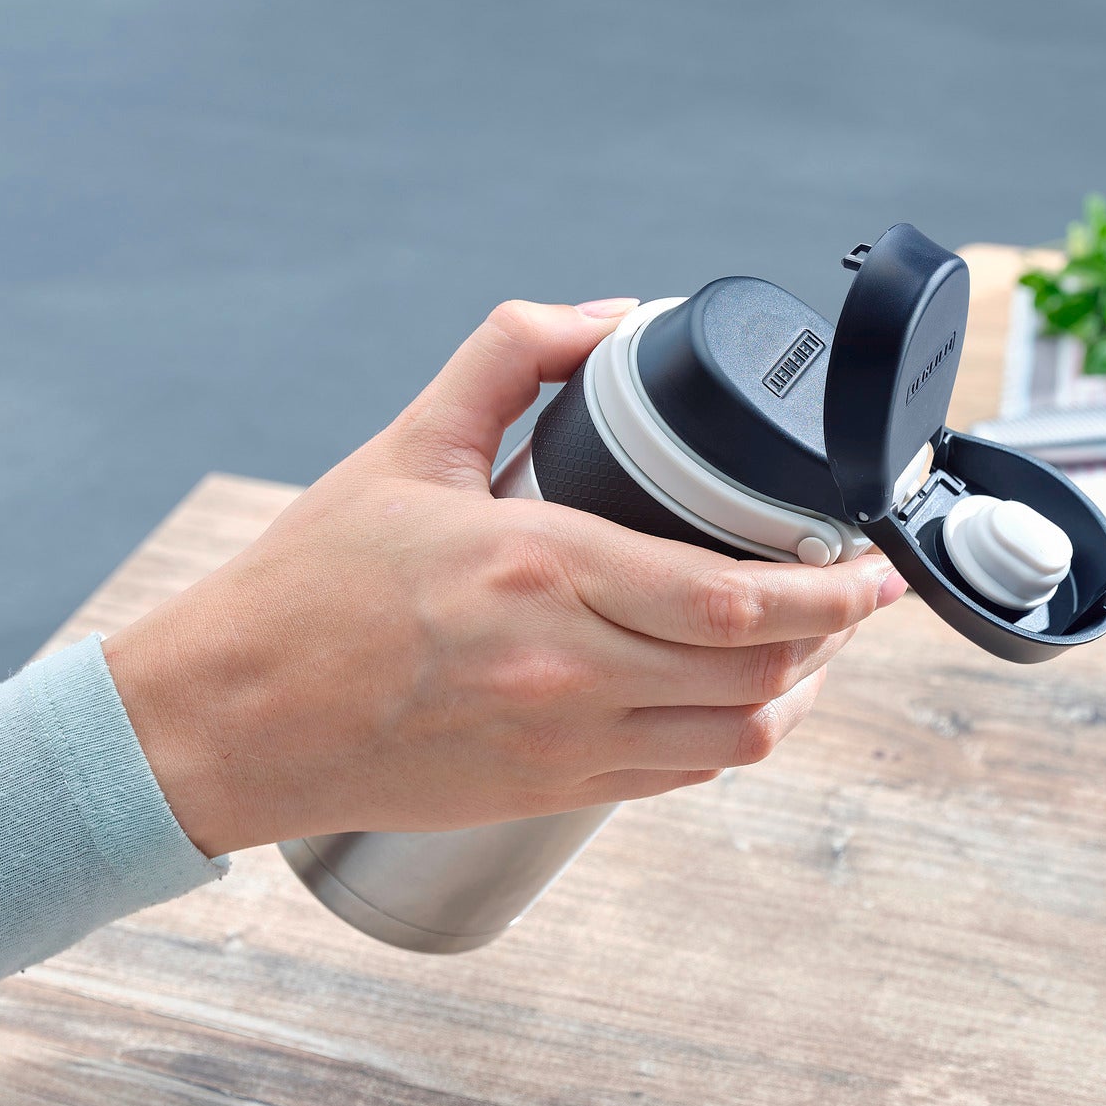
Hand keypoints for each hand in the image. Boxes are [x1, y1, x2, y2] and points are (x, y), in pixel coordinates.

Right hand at [103, 297, 904, 857]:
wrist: (231, 719)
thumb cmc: (311, 585)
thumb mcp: (408, 443)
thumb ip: (510, 356)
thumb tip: (609, 316)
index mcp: (543, 569)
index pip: (736, 598)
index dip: (832, 593)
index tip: (874, 571)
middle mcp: (567, 667)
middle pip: (758, 671)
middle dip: (834, 638)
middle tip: (857, 598)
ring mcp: (563, 742)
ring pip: (735, 738)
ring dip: (793, 695)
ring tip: (809, 651)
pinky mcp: (549, 790)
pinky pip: (680, 776)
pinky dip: (729, 739)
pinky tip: (732, 700)